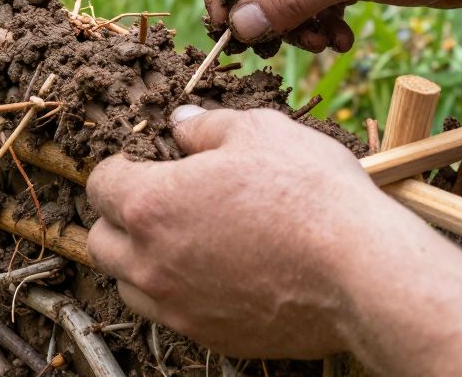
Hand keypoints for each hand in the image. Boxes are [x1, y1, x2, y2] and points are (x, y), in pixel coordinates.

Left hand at [86, 105, 406, 358]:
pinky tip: (218, 269)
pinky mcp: (211, 337)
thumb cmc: (309, 193)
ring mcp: (179, 308)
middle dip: (119, 216)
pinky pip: (173, 315)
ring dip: (143, 260)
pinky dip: (180, 292)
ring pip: (131, 285)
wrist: (361, 272)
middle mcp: (152, 263)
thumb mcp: (258, 131)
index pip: (99, 184)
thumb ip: (206, 126)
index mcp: (152, 205)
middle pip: (101, 241)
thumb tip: (181, 123)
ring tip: (187, 236)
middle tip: (160, 198)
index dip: (120, 166)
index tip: (146, 160)